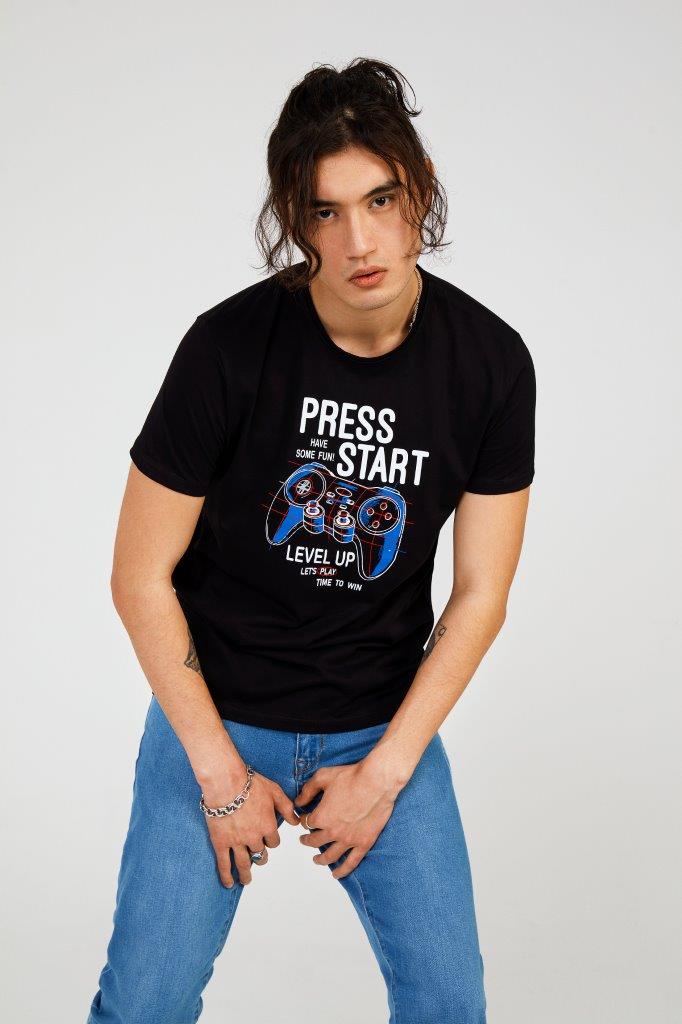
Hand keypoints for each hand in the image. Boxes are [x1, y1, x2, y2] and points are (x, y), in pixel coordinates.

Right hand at [203, 770, 299, 887]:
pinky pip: (224, 863)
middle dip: (261, 856)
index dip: (271, 840)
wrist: (226, 783)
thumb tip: (296, 822)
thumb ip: (287, 807)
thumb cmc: (250, 784)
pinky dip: (226, 875)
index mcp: (268, 826)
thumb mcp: (275, 791)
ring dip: (246, 874)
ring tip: (246, 880)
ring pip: (244, 863)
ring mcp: (237, 842)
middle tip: (259, 858)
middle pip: (260, 854)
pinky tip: (228, 883)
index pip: (274, 842)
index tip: (267, 838)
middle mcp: (254, 837)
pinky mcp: (221, 842)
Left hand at [294, 760, 399, 878]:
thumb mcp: (323, 777)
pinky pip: (351, 863)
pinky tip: (336, 874)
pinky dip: (342, 871)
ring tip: (316, 859)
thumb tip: (298, 801)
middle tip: (305, 839)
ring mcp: (348, 840)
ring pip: (330, 856)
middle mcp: (332, 832)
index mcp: (321, 816)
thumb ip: (308, 790)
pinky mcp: (363, 843)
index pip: (307, 823)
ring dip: (320, 859)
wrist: (377, 782)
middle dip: (307, 840)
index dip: (304, 820)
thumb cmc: (351, 777)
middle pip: (315, 841)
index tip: (305, 818)